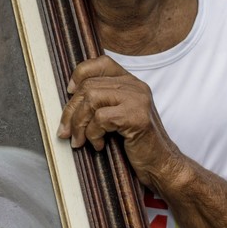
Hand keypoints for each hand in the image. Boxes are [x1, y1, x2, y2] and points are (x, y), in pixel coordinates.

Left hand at [57, 55, 185, 187]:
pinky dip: (93, 134)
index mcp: (131, 82)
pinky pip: (101, 118)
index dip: (80, 74)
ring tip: (79, 141)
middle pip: (89, 86)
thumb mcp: (118, 116)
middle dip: (71, 111)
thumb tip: (69, 99)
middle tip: (65, 131)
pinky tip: (99, 145)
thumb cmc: (136, 143)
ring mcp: (138, 100)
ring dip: (79, 123)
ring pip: (91, 99)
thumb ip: (103, 101)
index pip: (102, 63)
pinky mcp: (136, 117)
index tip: (69, 93)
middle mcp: (136, 86)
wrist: (161, 165)